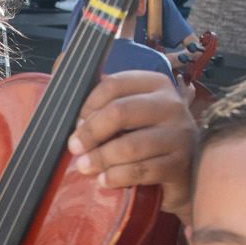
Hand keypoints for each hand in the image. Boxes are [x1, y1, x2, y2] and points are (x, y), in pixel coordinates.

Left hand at [67, 70, 197, 212]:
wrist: (184, 173)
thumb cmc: (148, 138)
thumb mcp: (130, 111)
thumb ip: (102, 94)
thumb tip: (61, 65)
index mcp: (155, 84)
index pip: (114, 84)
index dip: (88, 104)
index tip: (74, 122)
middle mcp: (171, 105)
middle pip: (120, 111)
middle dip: (90, 131)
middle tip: (74, 147)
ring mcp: (179, 134)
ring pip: (129, 145)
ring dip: (100, 158)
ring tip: (84, 166)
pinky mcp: (180, 164)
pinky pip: (140, 170)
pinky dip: (116, 176)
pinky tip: (104, 180)